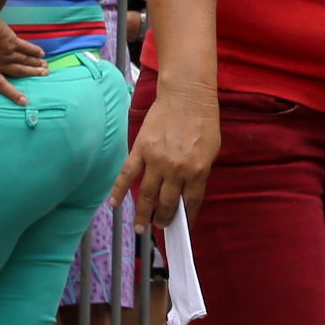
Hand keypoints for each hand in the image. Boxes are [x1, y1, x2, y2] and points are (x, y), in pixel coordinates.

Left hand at [0, 19, 46, 102]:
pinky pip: (26, 47)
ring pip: (25, 61)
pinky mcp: (11, 40)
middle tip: (44, 77)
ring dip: (36, 65)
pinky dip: (34, 50)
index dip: (13, 94)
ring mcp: (7, 52)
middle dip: (32, 75)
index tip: (25, 101)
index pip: (1, 86)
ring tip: (46, 69)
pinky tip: (41, 54)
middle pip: (19, 72)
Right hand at [115, 81, 216, 231]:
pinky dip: (119, 190)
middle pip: (167, 203)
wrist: (186, 96)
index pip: (191, 203)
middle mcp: (176, 170)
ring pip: (147, 195)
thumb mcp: (211, 151)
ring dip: (142, 214)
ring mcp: (156, 161)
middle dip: (163, 219)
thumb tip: (187, 193)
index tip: (183, 228)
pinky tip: (113, 203)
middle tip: (159, 227)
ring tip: (140, 227)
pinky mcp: (141, 150)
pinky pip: (127, 174)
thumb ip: (199, 173)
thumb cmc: (203, 121)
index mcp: (197, 171)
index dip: (187, 218)